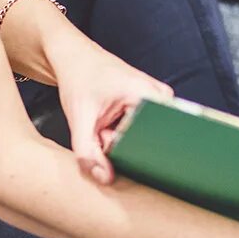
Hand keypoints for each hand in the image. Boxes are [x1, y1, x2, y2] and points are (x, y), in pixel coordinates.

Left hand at [49, 38, 173, 184]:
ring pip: (144, 137)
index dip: (128, 153)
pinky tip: (110, 123)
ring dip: (122, 140)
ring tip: (104, 125)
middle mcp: (162, 96)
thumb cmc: (79, 80)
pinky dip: (124, 132)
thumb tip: (106, 179)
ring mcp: (160, 98)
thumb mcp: (79, 119)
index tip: (107, 146)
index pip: (152, 139)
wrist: (76, 58)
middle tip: (101, 131)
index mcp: (148, 94)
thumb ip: (88, 153)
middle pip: (149, 140)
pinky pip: (143, 130)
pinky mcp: (155, 102)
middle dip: (122, 145)